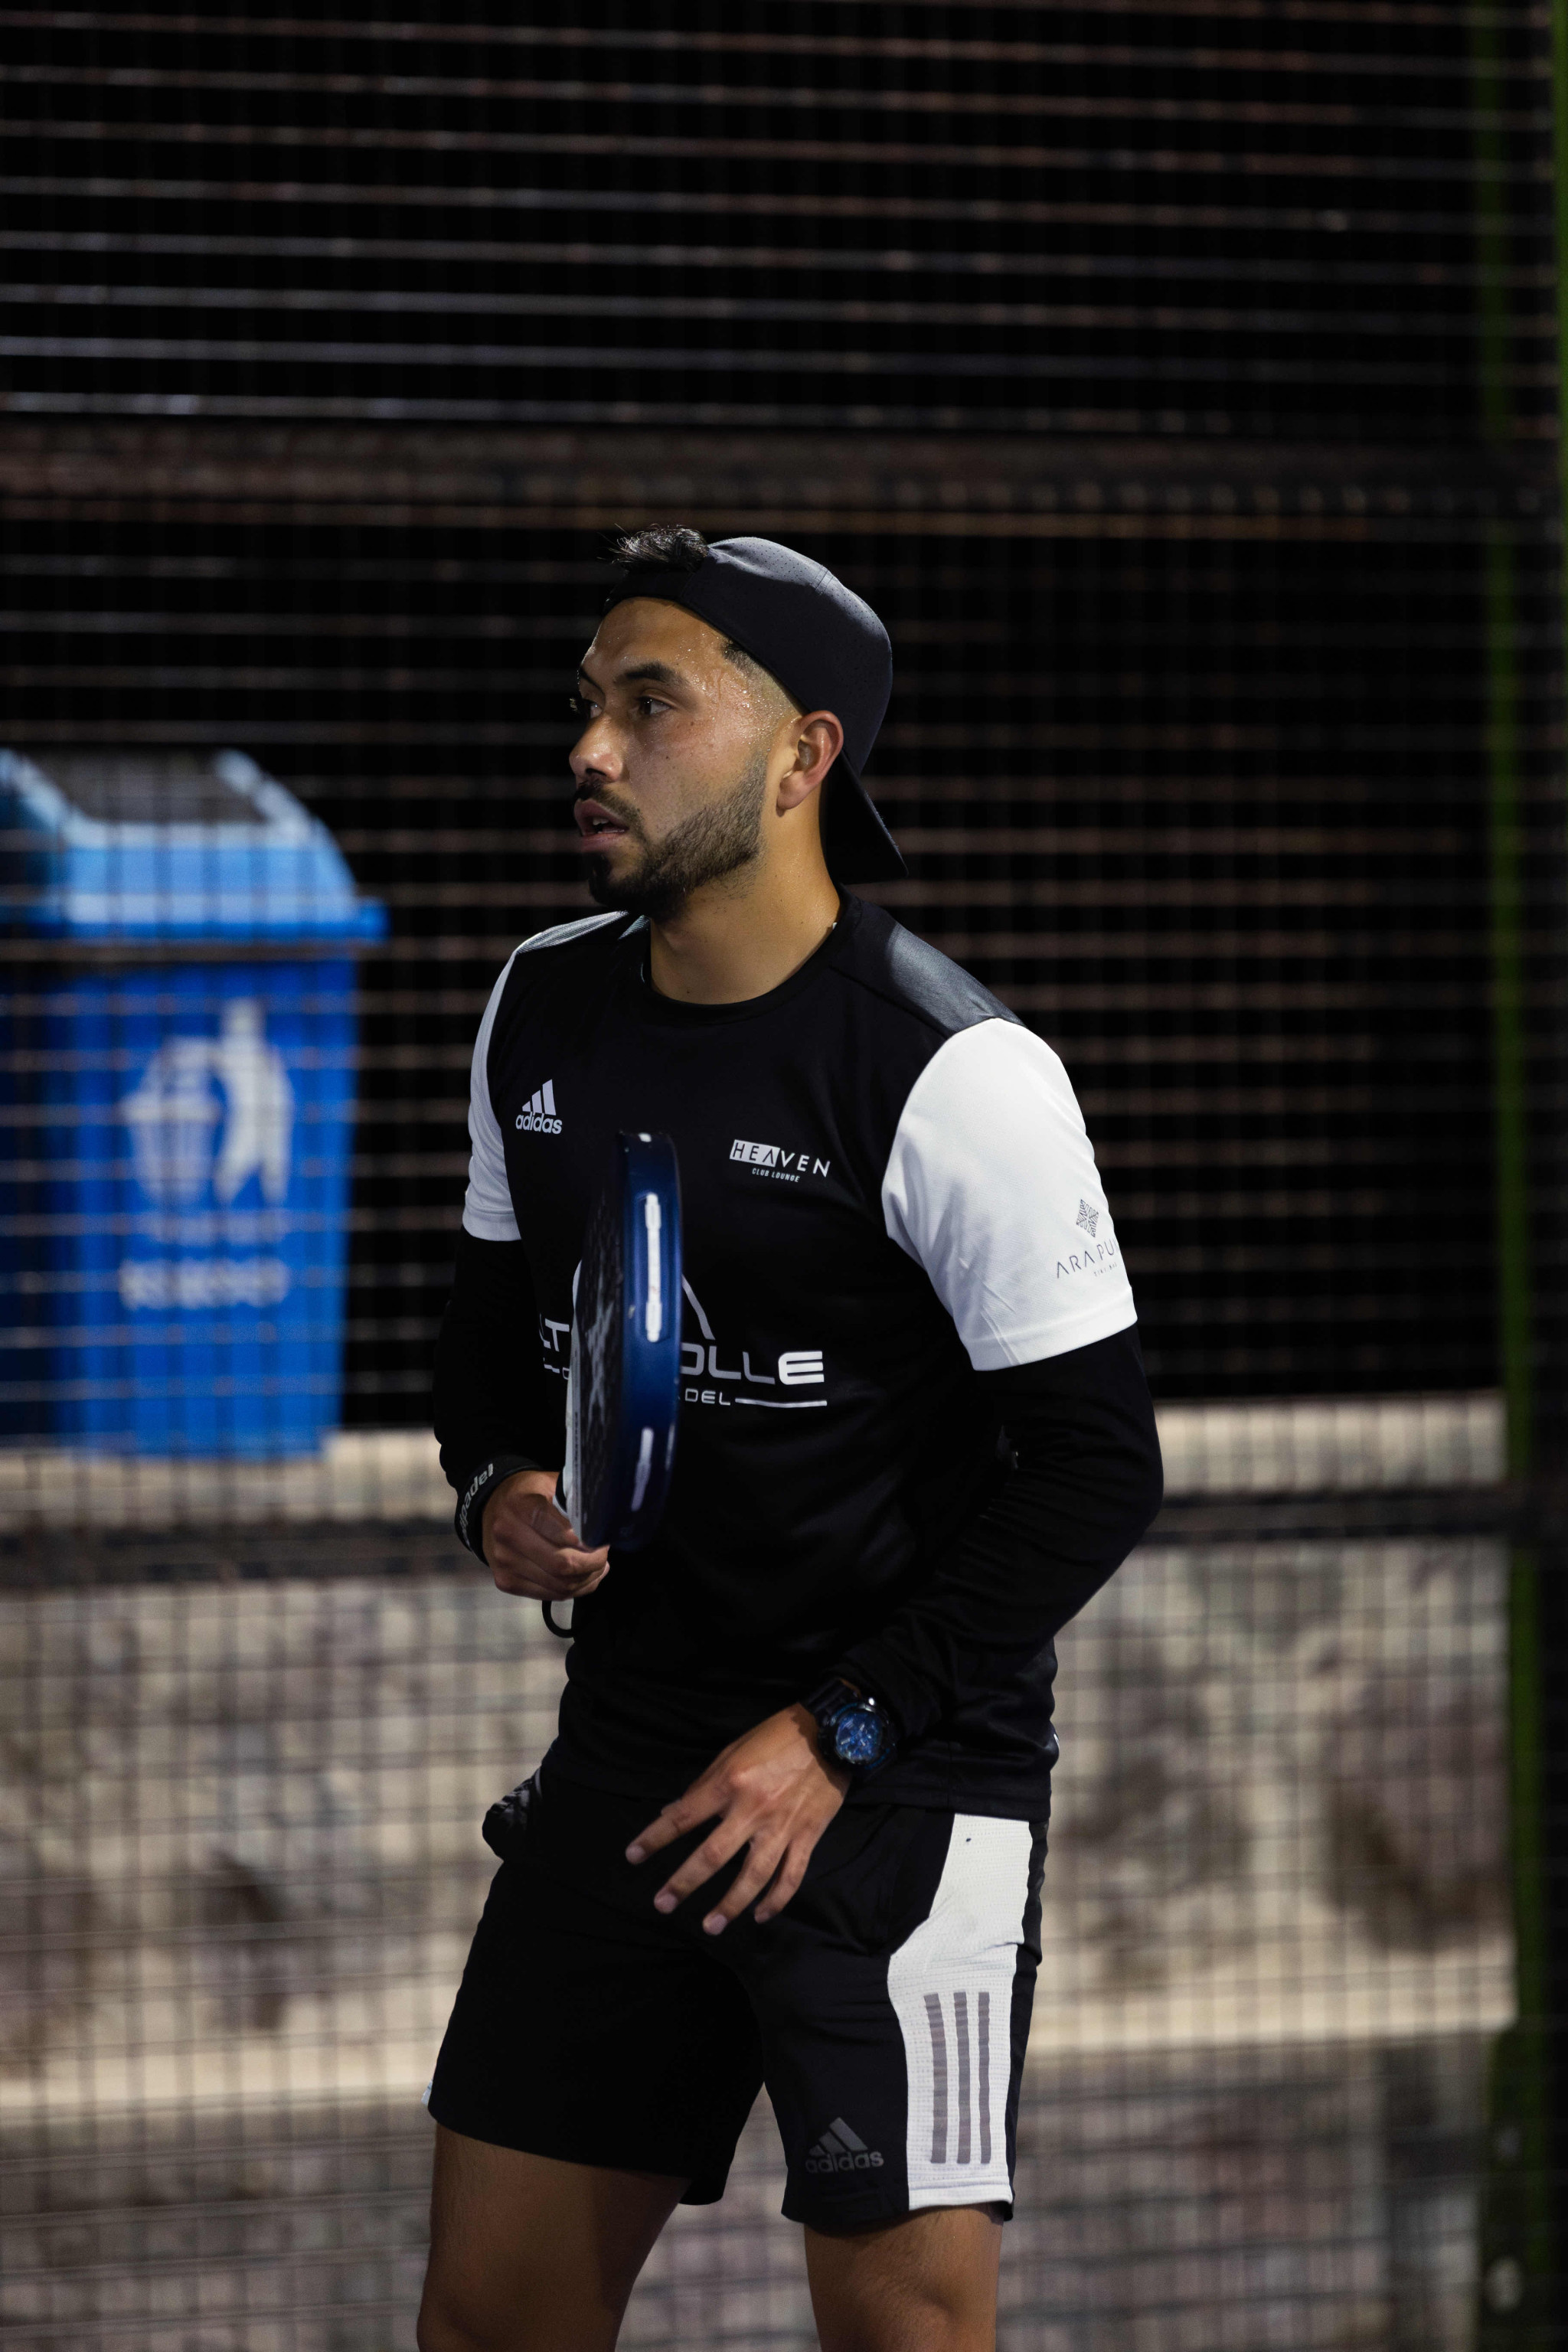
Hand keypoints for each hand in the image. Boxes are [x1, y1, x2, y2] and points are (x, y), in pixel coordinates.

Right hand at [480, 1470, 609, 1602]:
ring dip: (587, 1579)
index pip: (562, 1532)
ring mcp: (505, 1562)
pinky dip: (574, 1590)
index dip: (589, 1541)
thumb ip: (574, 1499)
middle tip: (604, 1553)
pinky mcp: (506, 1581)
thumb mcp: (550, 1482)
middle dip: (593, 1563)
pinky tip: (585, 1577)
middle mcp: (507, 1535)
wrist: (492, 1508)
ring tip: (599, 1566)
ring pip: (559, 1585)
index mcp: (520, 1505)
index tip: (603, 1538)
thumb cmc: (529, 1494)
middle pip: (562, 1565)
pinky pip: (550, 1595)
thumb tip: (604, 1520)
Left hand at [626, 1704, 847, 1933]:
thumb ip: (704, 1784)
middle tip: (662, 1904)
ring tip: (710, 1926)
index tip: (633, 1857)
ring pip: (753, 1876)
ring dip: (730, 1905)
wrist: (833, 1733)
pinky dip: (776, 1900)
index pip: (683, 1816)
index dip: (655, 1838)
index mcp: (730, 1783)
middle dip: (684, 1882)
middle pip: (712, 1856)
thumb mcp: (733, 1750)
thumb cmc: (777, 1737)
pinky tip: (759, 1915)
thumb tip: (673, 1811)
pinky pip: (791, 1877)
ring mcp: (782, 1827)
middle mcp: (753, 1809)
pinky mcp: (808, 1837)